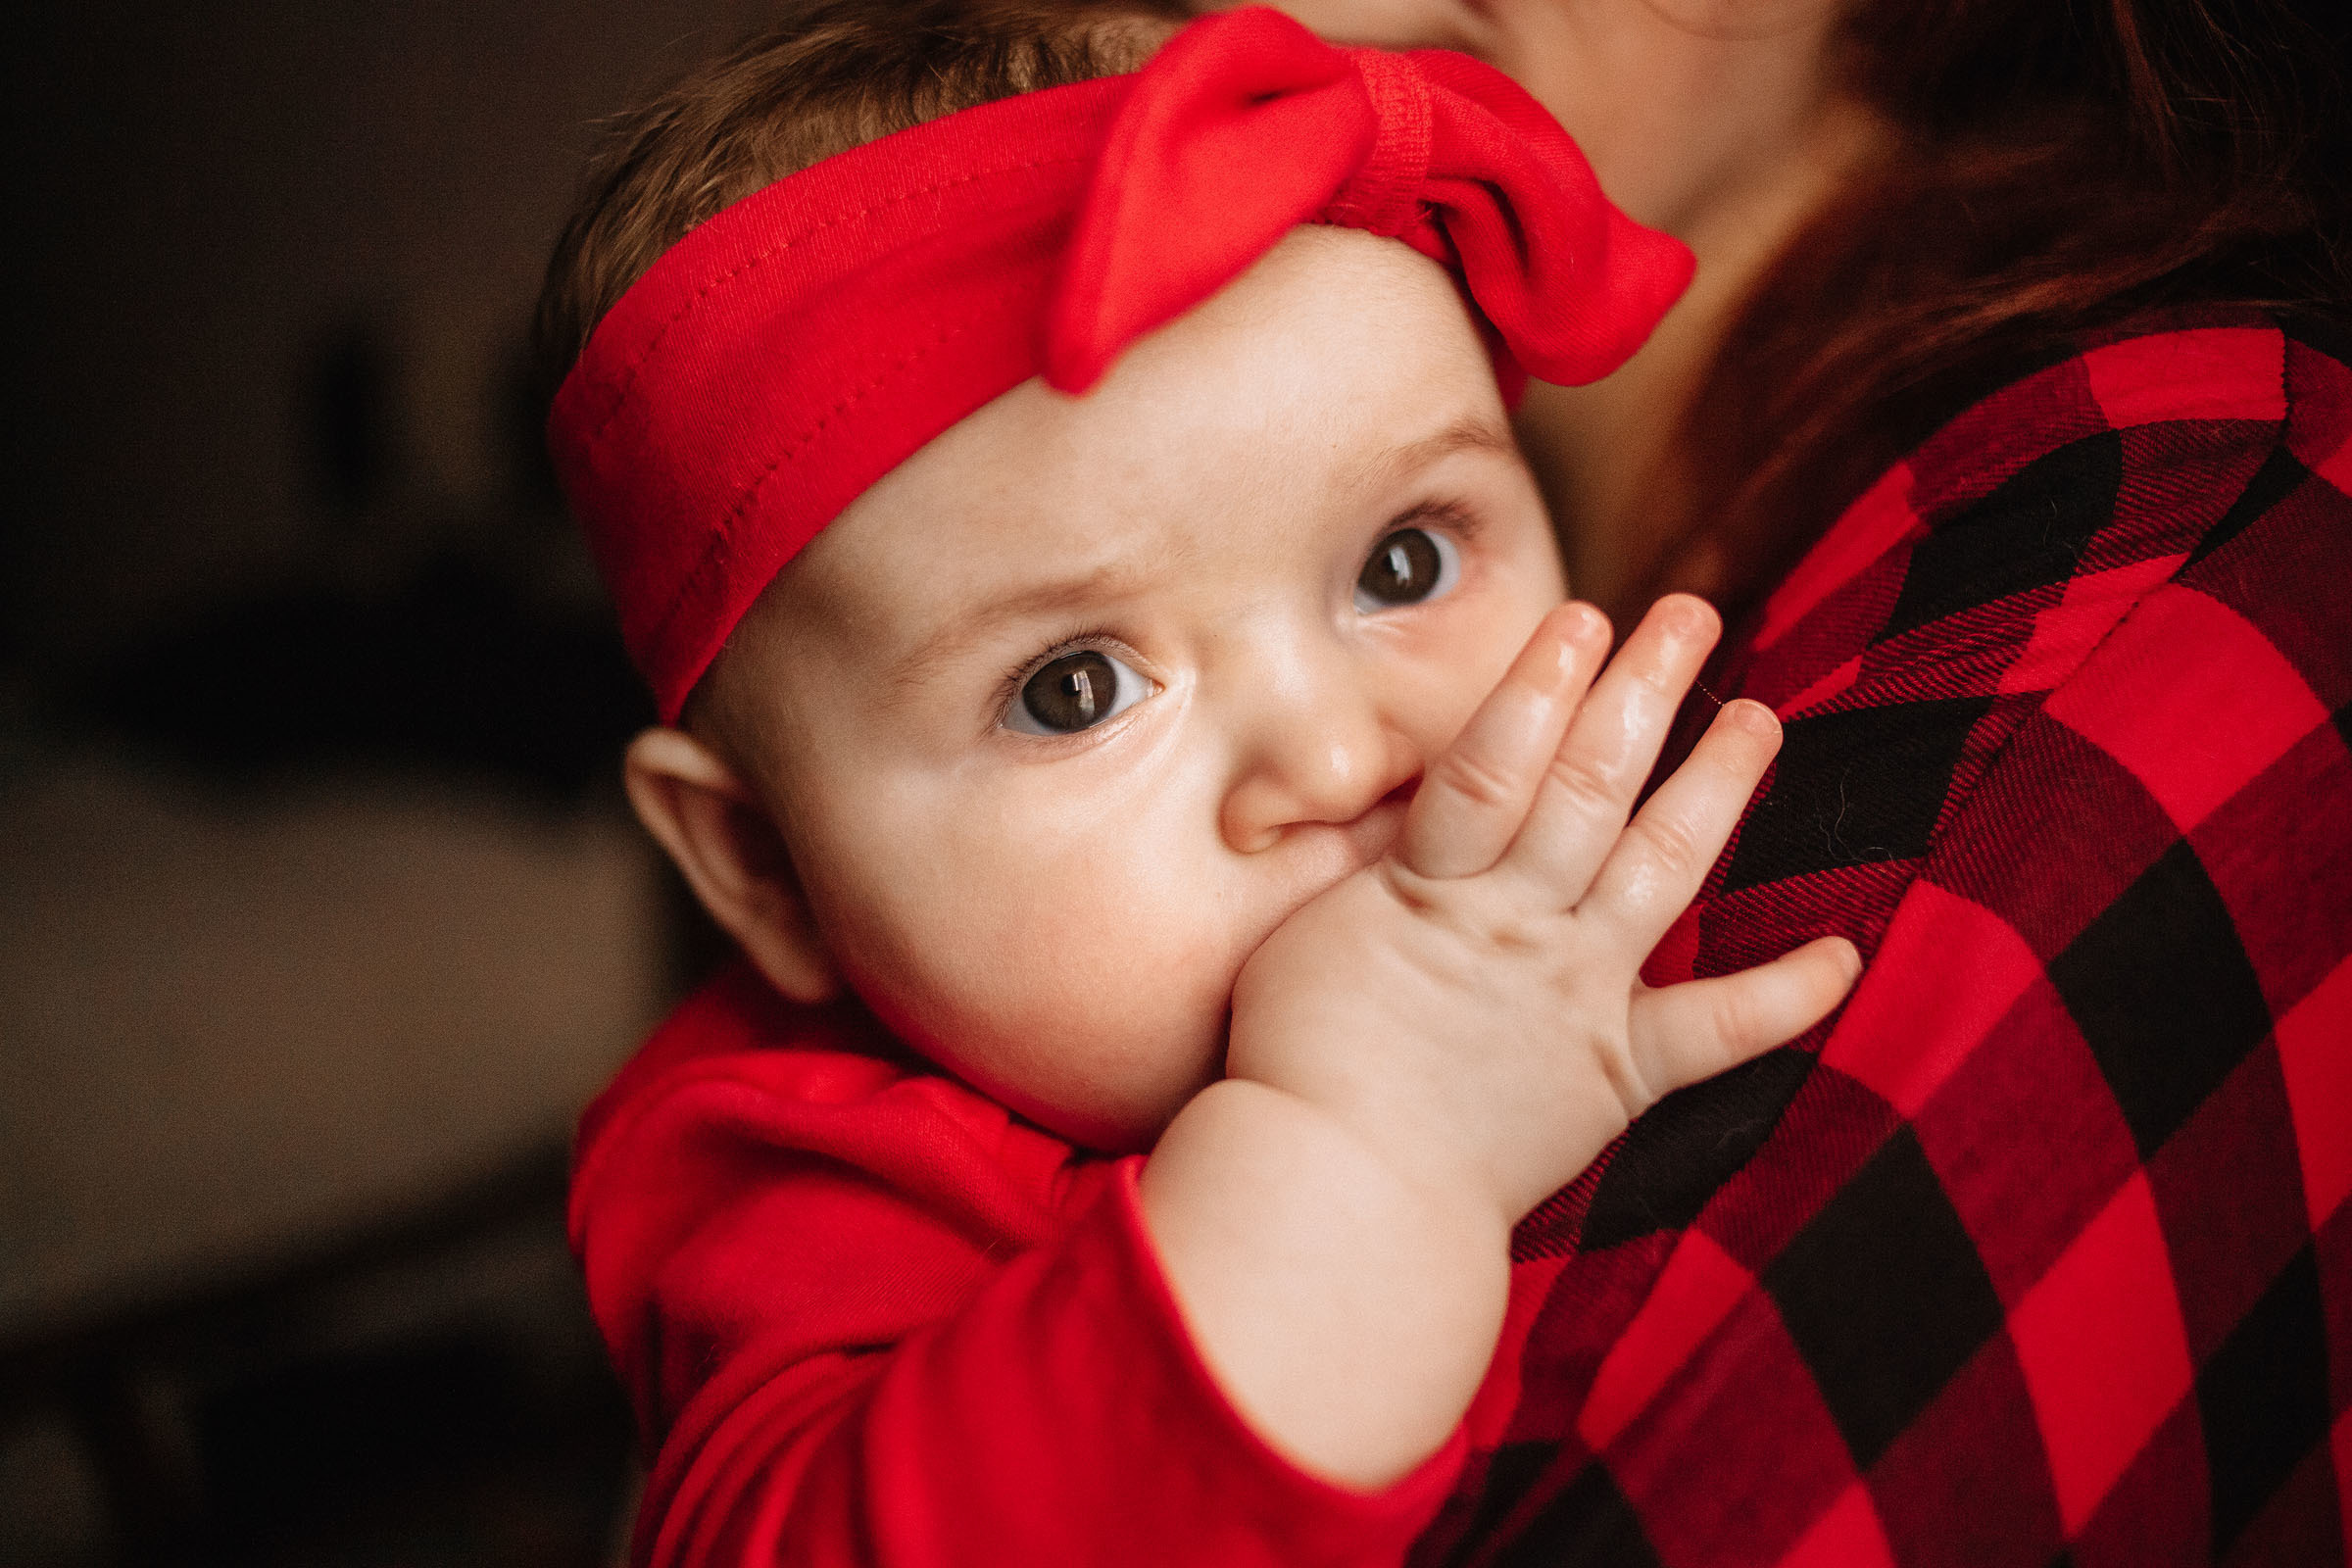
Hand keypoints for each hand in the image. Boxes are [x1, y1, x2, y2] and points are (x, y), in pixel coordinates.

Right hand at [1226, 595, 1860, 1226]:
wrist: (1340, 1191)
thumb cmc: (1292, 1066)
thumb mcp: (1298, 936)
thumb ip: (1354, 867)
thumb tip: (1388, 807)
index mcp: (1434, 889)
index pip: (1497, 759)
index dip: (1543, 683)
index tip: (1583, 615)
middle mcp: (1521, 924)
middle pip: (1594, 786)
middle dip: (1645, 691)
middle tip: (1690, 616)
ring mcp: (1578, 993)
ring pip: (1663, 867)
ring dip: (1716, 785)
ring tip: (1761, 717)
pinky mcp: (1616, 1073)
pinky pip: (1715, 1031)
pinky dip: (1786, 995)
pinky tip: (1845, 953)